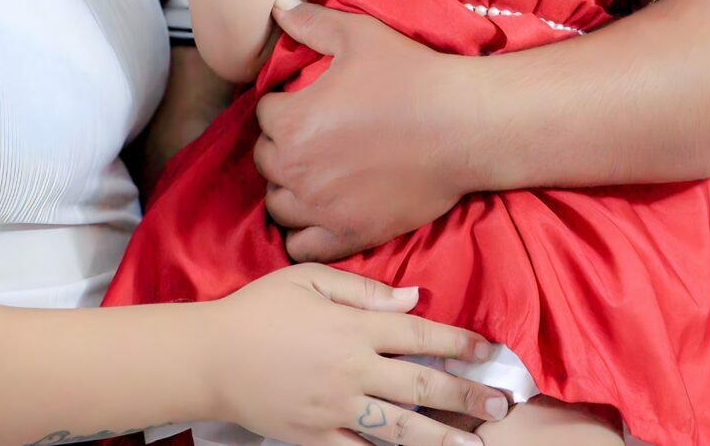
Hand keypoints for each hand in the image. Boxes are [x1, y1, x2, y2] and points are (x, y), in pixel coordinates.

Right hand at [205, 264, 507, 445]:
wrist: (208, 357)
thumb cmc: (258, 309)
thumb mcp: (307, 280)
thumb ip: (363, 290)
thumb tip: (413, 297)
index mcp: (352, 327)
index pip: (420, 333)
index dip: (460, 342)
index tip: (489, 351)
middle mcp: (351, 369)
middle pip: (421, 385)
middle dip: (466, 396)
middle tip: (500, 405)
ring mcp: (334, 409)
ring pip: (401, 429)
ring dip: (442, 438)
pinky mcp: (315, 438)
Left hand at [254, 0, 471, 262]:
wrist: (464, 125)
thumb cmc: (411, 76)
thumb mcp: (358, 36)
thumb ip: (309, 22)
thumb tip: (275, 6)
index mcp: (292, 121)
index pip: (263, 113)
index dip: (283, 103)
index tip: (307, 101)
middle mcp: (297, 168)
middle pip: (265, 159)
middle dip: (283, 144)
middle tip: (314, 134)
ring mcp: (321, 207)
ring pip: (278, 204)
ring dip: (289, 187)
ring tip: (315, 172)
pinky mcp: (348, 234)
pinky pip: (301, 246)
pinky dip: (303, 233)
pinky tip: (321, 212)